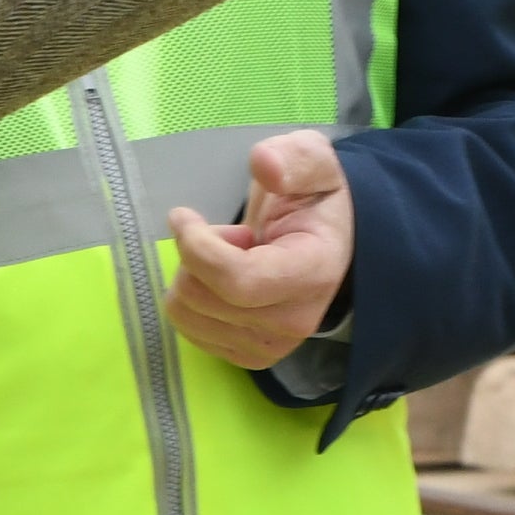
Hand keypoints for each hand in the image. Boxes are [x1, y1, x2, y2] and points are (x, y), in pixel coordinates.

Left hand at [161, 129, 355, 372]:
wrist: (331, 244)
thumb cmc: (315, 201)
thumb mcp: (313, 162)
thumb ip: (293, 158)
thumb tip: (265, 165)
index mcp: (313, 273)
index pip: (236, 280)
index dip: (196, 247)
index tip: (183, 215)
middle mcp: (294, 322)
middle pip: (202, 296)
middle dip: (196, 255)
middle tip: (227, 235)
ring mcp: (271, 346)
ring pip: (188, 314)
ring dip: (194, 277)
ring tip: (230, 258)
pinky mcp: (248, 356)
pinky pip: (190, 331)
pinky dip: (194, 301)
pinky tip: (225, 282)